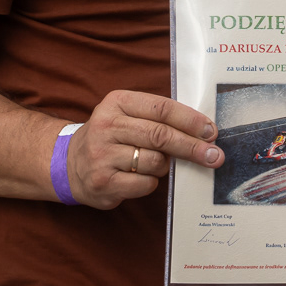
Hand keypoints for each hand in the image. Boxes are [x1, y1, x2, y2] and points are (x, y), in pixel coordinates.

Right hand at [65, 90, 224, 209]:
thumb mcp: (128, 115)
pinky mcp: (103, 181)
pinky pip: (145, 184)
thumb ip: (159, 118)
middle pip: (161, 136)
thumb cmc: (112, 137)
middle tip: (214, 155)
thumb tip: (204, 132)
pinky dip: (150, 182)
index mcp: (117, 102)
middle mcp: (107, 126)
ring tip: (154, 163)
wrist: (70, 163)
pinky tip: (139, 177)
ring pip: (155, 162)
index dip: (190, 120)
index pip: (162, 108)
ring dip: (164, 166)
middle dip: (192, 147)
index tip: (211, 132)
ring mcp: (102, 155)